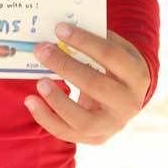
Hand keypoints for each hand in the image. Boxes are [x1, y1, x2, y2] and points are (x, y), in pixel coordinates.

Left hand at [26, 24, 150, 145]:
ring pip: (83, 120)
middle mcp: (129, 103)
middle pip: (95, 86)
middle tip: (42, 51)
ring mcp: (112, 124)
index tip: (60, 29)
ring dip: (57, 100)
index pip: (110, 55)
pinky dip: (46, 118)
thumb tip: (61, 30)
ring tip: (39, 82)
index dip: (84, 41)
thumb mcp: (116, 49)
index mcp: (136, 75)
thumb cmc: (115, 66)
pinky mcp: (96, 138)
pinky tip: (31, 101)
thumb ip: (95, 39)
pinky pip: (68, 133)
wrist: (128, 98)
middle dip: (65, 66)